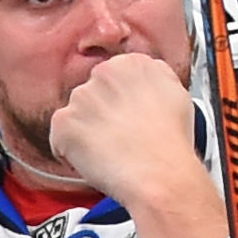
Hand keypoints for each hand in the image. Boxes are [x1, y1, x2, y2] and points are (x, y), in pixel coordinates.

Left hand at [49, 53, 220, 237]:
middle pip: (93, 94)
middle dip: (101, 114)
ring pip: (76, 116)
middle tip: (119, 137)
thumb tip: (146, 82)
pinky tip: (94, 160)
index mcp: (133, 64)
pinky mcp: (64, 122)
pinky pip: (59, 139)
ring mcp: (82, 97)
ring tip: (110, 151)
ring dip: (86, 132)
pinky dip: (70, 152)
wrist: (159, 173)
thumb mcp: (178, 94)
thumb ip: (156, 79)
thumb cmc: (170, 143)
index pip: (114, 78)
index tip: (126, 116)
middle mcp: (105, 73)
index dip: (120, 102)